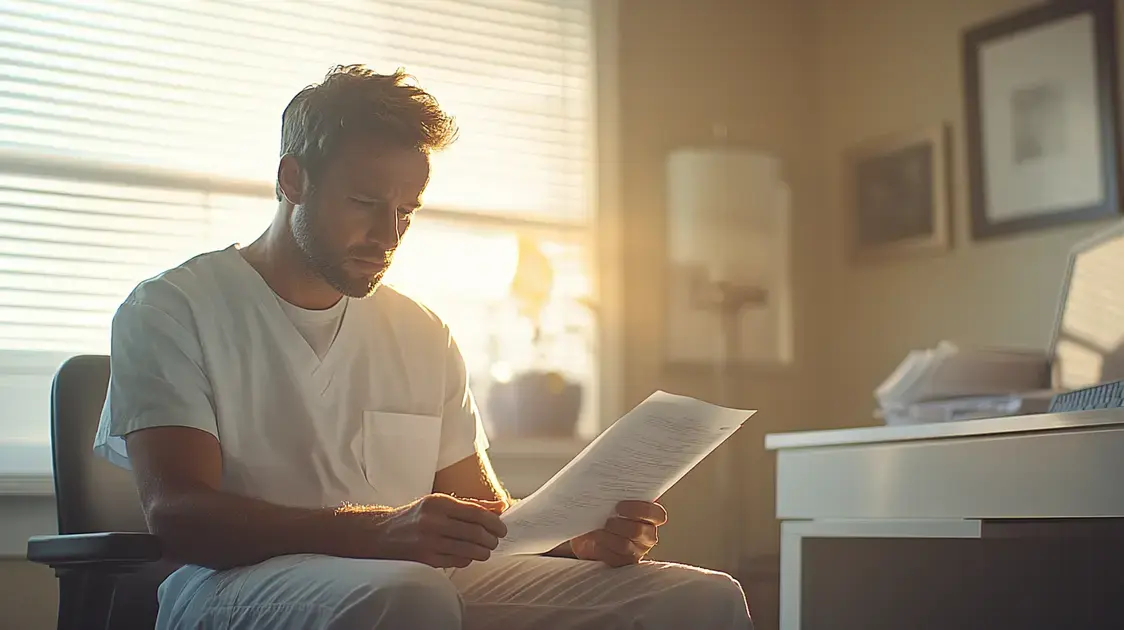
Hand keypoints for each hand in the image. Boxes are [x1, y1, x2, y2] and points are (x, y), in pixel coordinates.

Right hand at [367, 493, 507, 567]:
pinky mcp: (426, 560)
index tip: (502, 528)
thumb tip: (501, 507)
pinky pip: (456, 561)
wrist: (383, 534)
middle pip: (474, 533)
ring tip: (486, 550)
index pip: (475, 513)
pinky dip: (468, 559)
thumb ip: (471, 505)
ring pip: (468, 550)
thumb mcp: (441, 503)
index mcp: (438, 503)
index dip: (494, 522)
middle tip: (495, 540)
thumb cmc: (417, 516)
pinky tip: (468, 555)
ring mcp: (428, 542)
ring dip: (483, 552)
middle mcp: (433, 521)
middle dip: (491, 539)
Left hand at [569, 500, 666, 567]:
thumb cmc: (603, 514)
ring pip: (626, 546)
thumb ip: (613, 497)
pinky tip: (593, 543)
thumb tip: (600, 489)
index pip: (657, 514)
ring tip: (596, 532)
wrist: (588, 535)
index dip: (640, 510)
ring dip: (608, 537)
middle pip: (640, 531)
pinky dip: (602, 550)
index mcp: (650, 516)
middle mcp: (647, 535)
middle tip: (606, 520)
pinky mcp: (623, 563)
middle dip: (620, 525)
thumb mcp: (609, 502)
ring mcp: (636, 551)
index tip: (619, 506)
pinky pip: (615, 559)